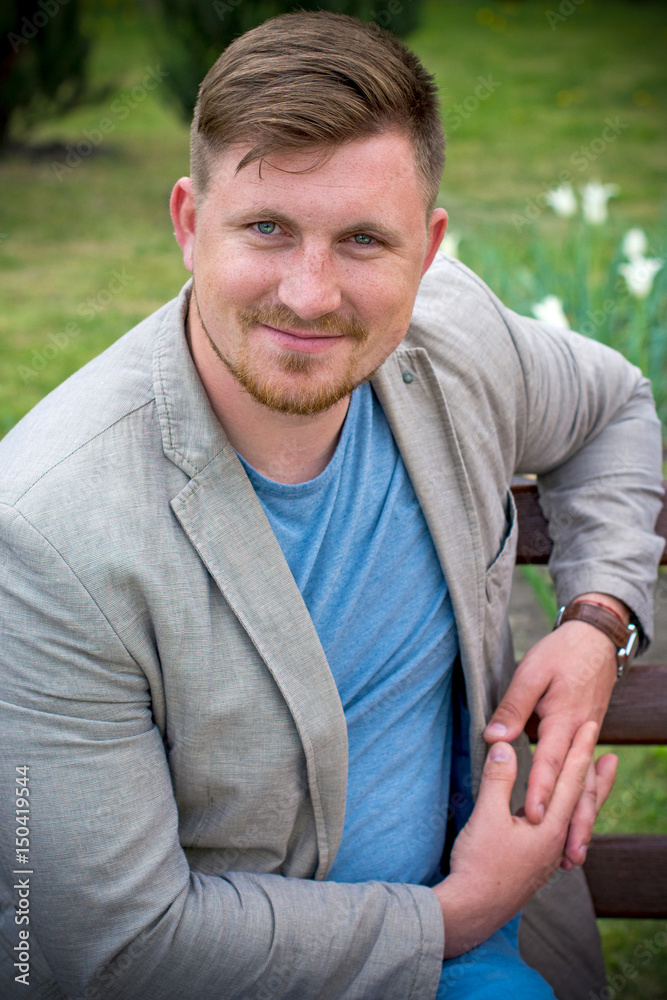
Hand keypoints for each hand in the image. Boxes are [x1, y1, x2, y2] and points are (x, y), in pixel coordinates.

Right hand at [433, 723, 616, 957]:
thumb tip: (503, 744)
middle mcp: (555, 842)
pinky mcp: (534, 864)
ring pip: (572, 819)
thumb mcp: (486, 815)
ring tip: (593, 786)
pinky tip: (560, 818)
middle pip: (582, 804)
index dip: (580, 751)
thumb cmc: (479, 864)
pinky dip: (568, 815)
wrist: (472, 911)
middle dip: (596, 779)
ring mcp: (546, 856)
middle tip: (613, 758)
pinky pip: (561, 831)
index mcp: (549, 826)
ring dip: (585, 797)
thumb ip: (498, 778)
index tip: (589, 728)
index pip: (570, 780)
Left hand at [483, 593, 623, 865]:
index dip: (539, 790)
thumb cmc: (559, 653)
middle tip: (565, 858)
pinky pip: (586, 778)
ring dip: (581, 821)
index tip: (529, 817)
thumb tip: (495, 740)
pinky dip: (585, 803)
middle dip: (571, 824)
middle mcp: (580, 735)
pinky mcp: (586, 739)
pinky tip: (578, 824)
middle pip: (575, 787)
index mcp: (564, 720)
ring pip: (585, 788)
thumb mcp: (531, 672)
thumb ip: (513, 707)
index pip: (549, 762)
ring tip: (575, 855)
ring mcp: (587, 739)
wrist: (595, 640)